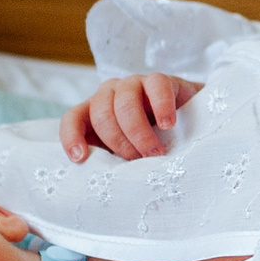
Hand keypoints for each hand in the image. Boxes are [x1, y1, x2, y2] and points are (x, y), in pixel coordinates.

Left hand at [60, 73, 202, 160]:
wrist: (189, 126)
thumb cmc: (152, 144)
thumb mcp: (127, 154)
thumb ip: (111, 160)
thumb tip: (101, 180)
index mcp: (94, 113)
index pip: (72, 118)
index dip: (71, 137)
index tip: (81, 158)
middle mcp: (109, 95)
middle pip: (101, 114)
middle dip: (119, 142)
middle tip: (139, 160)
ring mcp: (134, 84)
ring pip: (124, 102)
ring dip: (139, 131)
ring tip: (156, 152)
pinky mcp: (160, 80)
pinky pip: (156, 87)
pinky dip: (161, 107)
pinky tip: (168, 125)